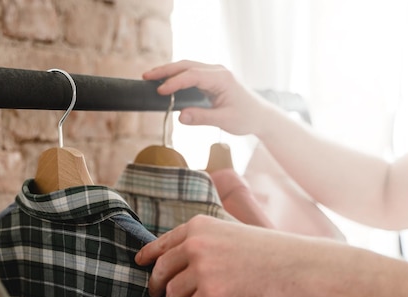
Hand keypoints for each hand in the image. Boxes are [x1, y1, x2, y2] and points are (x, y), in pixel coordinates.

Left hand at [135, 215, 309, 296]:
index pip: (162, 243)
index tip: (140, 264)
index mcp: (200, 227)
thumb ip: (206, 241)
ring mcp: (203, 271)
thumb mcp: (233, 232)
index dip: (148, 256)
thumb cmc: (273, 253)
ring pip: (172, 295)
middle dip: (156, 287)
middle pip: (161, 272)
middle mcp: (196, 245)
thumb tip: (181, 261)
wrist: (301, 269)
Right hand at [143, 60, 273, 135]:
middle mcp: (218, 71)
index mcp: (222, 78)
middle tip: (146, 76)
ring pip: (187, 67)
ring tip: (151, 77)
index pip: (193, 76)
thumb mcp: (224, 120)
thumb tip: (179, 117)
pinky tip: (165, 81)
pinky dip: (176, 76)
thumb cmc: (246, 117)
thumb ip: (202, 118)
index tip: (160, 91)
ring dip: (169, 71)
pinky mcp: (211, 79)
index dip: (175, 83)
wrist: (260, 116)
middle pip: (187, 65)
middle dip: (166, 70)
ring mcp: (214, 73)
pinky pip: (191, 73)